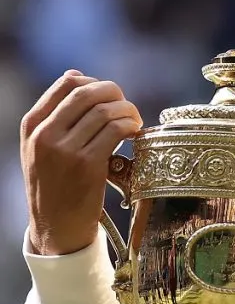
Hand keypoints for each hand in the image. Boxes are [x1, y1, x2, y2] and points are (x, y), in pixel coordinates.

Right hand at [20, 71, 142, 255]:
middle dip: (115, 93)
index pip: (66, 84)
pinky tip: (135, 134)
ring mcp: (65, 150)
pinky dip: (130, 126)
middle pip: (88, 92)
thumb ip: (55, 115)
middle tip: (127, 106)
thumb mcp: (41, 148)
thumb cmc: (54, 186)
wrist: (56, 229)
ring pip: (105, 110)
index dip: (94, 83)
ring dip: (127, 111)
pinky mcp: (87, 165)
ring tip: (134, 122)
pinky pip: (116, 130)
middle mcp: (45, 134)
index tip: (107, 96)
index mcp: (32, 125)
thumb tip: (76, 74)